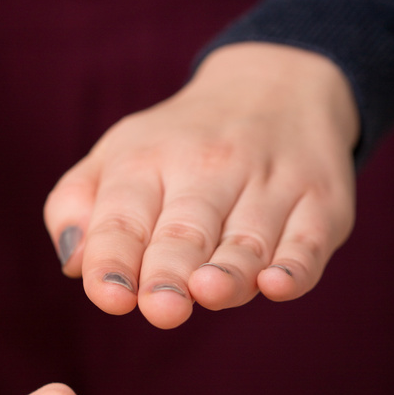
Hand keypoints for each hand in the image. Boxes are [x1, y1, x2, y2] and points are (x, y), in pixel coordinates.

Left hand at [44, 43, 358, 327]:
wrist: (277, 86)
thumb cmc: (178, 148)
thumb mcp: (117, 158)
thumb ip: (78, 208)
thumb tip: (73, 263)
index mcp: (146, 162)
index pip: (123, 217)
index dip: (114, 258)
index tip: (109, 295)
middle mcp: (208, 168)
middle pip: (185, 230)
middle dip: (170, 271)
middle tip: (161, 308)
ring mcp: (269, 185)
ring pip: (246, 239)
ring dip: (229, 269)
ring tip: (209, 292)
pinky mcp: (320, 205)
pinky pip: (308, 241)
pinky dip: (294, 265)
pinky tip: (277, 285)